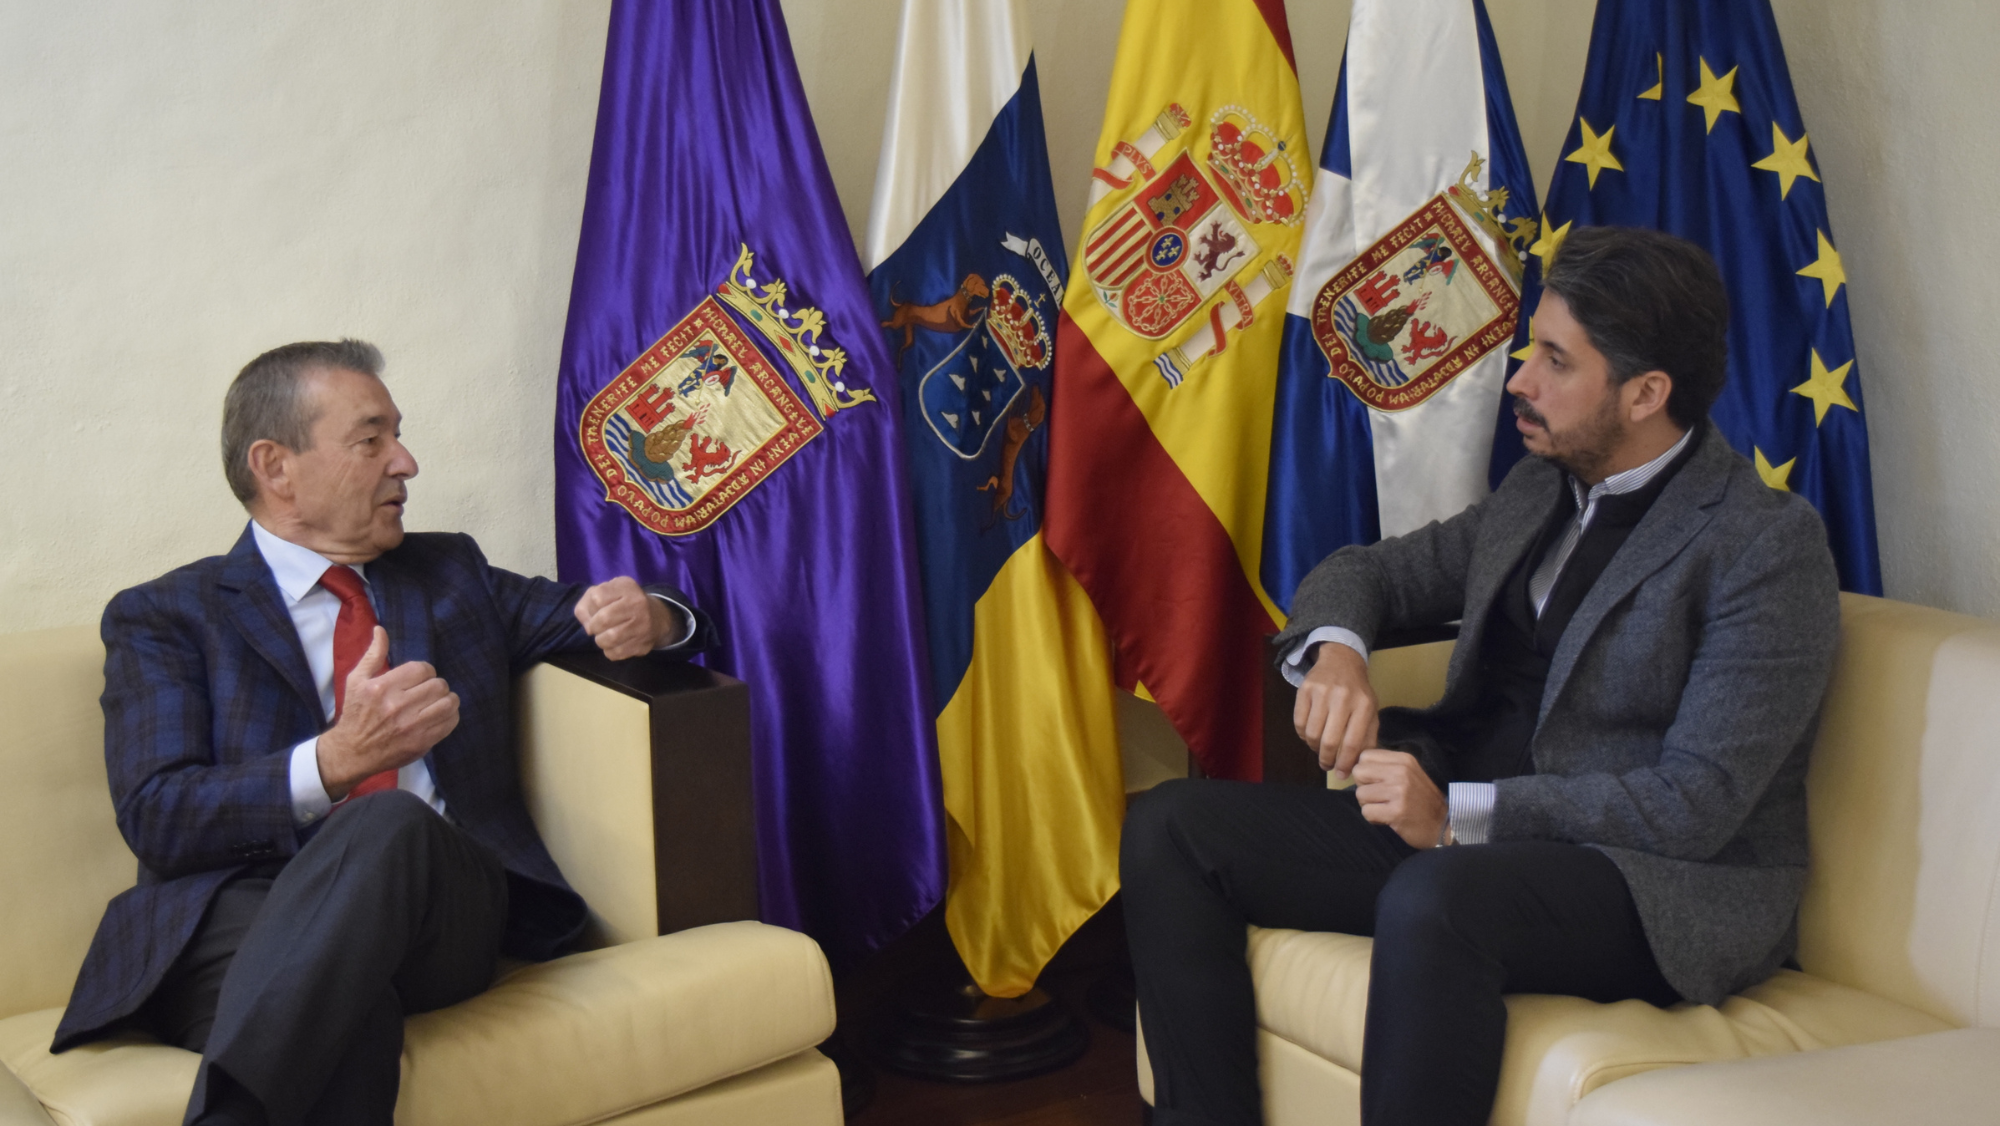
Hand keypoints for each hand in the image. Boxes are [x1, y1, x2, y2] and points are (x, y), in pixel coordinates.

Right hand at [317, 627, 458, 798]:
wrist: (352, 751)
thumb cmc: (355, 713)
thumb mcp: (357, 680)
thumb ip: (372, 654)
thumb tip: (380, 630)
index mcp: (382, 687)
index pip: (422, 669)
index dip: (425, 671)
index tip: (419, 679)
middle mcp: (397, 706)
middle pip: (438, 685)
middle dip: (436, 685)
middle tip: (427, 691)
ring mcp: (411, 726)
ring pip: (449, 702)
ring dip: (447, 699)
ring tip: (438, 701)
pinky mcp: (421, 742)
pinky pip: (450, 722)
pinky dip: (450, 716)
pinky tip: (440, 715)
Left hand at [575, 576, 676, 659]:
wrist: (656, 617)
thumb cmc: (622, 604)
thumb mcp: (605, 593)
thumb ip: (586, 604)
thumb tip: (587, 626)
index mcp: (626, 587)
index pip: (597, 597)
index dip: (591, 607)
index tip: (597, 610)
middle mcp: (638, 604)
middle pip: (603, 619)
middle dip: (594, 626)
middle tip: (597, 628)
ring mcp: (643, 625)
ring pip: (610, 638)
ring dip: (600, 640)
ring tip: (604, 637)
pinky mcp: (643, 644)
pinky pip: (617, 653)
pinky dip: (609, 651)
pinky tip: (614, 645)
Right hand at [1294, 641, 1378, 778]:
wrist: (1341, 661)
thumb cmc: (1358, 692)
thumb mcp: (1370, 712)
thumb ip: (1367, 738)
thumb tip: (1357, 766)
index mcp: (1364, 705)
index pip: (1352, 743)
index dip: (1345, 763)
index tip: (1341, 774)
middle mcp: (1343, 697)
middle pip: (1329, 741)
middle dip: (1327, 759)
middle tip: (1327, 766)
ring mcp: (1322, 692)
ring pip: (1311, 733)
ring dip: (1314, 748)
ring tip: (1319, 749)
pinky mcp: (1305, 689)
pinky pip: (1298, 722)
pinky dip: (1302, 735)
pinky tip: (1310, 735)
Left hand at [1352, 749, 1447, 848]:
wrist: (1444, 825)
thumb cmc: (1421, 799)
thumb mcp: (1408, 773)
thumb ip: (1386, 766)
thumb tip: (1355, 764)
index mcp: (1403, 759)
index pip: (1365, 756)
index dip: (1366, 771)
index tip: (1378, 782)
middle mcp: (1401, 772)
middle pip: (1358, 772)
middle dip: (1364, 787)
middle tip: (1380, 797)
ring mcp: (1399, 791)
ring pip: (1360, 794)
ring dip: (1369, 805)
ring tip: (1386, 808)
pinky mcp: (1396, 812)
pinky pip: (1366, 812)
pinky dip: (1373, 818)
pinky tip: (1388, 818)